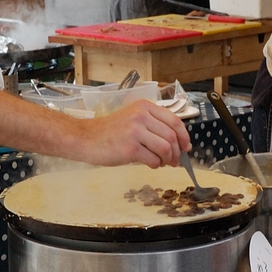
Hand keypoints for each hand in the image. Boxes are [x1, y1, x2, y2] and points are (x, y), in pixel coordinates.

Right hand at [74, 100, 190, 167]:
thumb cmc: (109, 132)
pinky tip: (150, 164)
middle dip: (177, 152)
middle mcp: (141, 116)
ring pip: (165, 148)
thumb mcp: (132, 119)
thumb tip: (176, 143)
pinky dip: (155, 165)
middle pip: (172, 136)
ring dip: (167, 160)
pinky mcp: (131, 148)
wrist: (86, 139)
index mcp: (144, 107)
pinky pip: (153, 159)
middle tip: (175, 161)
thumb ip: (152, 125)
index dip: (184, 136)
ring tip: (161, 163)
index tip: (186, 146)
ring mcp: (136, 131)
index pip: (174, 120)